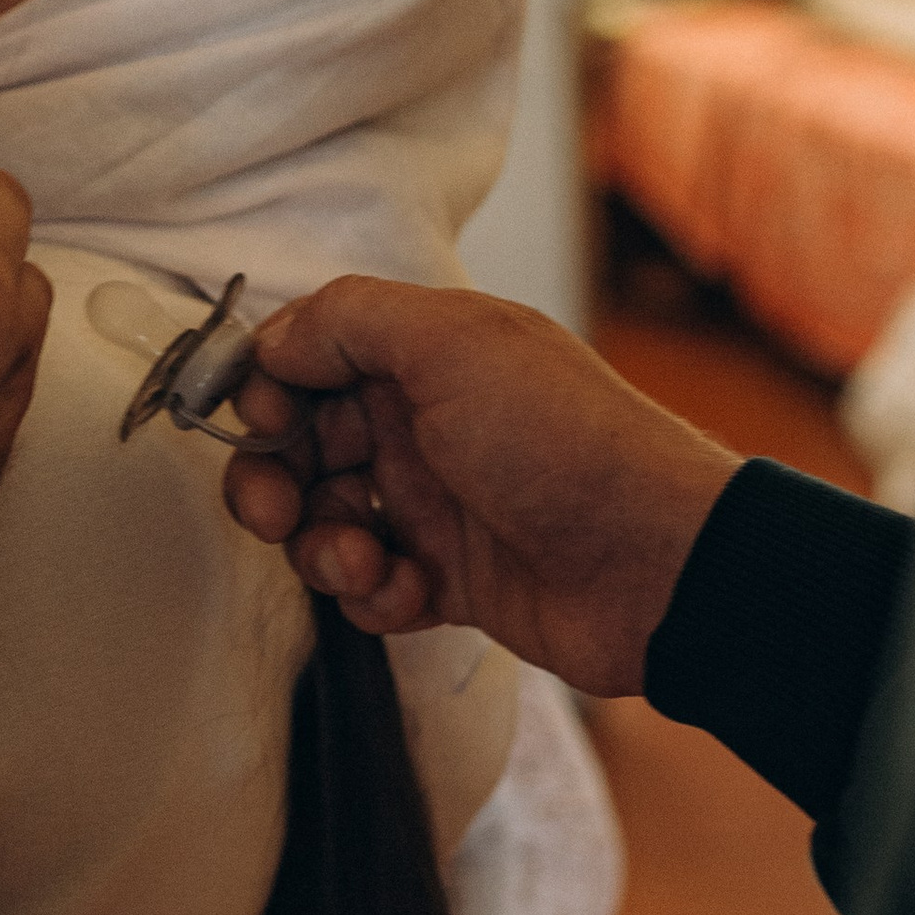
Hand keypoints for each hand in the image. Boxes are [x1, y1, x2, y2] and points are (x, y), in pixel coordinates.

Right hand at [221, 278, 738, 697]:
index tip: (257, 420)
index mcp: (424, 356)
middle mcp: (423, 425)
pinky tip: (410, 593)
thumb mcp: (454, 343)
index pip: (309, 359)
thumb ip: (349, 320)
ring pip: (325, 522)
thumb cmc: (564, 444)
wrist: (657, 566)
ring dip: (322, 548)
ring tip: (364, 562)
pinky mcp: (447, 580)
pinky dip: (372, 594)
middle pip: (300, 446)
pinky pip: (369, 587)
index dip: (267, 389)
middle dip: (271, 481)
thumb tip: (273, 339)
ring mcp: (434, 505)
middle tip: (274, 514)